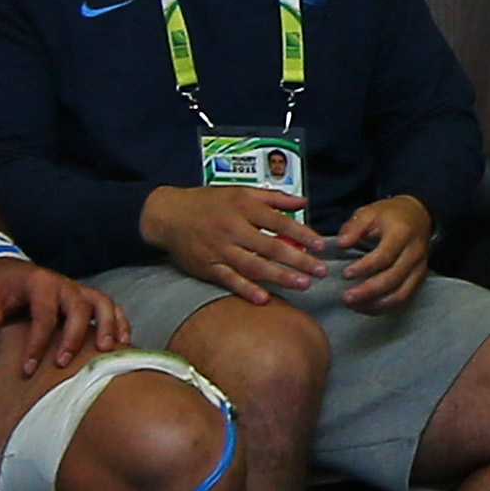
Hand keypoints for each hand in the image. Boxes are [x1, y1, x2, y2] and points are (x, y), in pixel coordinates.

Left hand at [0, 257, 128, 378]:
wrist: (8, 270)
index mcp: (39, 282)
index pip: (44, 315)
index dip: (37, 343)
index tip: (28, 368)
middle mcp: (63, 284)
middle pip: (78, 308)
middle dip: (73, 337)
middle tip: (63, 363)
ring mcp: (78, 290)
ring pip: (102, 303)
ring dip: (107, 327)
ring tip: (106, 352)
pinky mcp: (86, 298)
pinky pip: (111, 307)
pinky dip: (120, 322)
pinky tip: (123, 344)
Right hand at [141, 180, 323, 303]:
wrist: (168, 214)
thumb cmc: (208, 202)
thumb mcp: (240, 191)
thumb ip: (273, 198)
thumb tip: (304, 200)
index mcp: (243, 207)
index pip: (279, 222)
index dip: (302, 234)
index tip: (321, 246)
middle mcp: (233, 228)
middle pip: (270, 247)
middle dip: (298, 260)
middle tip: (321, 271)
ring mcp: (220, 249)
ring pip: (253, 266)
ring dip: (280, 277)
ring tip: (303, 284)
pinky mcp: (208, 266)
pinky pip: (229, 280)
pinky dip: (246, 289)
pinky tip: (265, 299)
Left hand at [327, 194, 434, 314]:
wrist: (418, 216)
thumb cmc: (390, 216)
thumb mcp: (370, 212)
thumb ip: (354, 226)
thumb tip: (341, 243)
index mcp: (402, 233)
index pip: (385, 255)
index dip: (365, 267)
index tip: (345, 274)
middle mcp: (415, 252)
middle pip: (393, 278)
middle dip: (368, 291)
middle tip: (346, 297)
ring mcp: (420, 268)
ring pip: (401, 294)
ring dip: (376, 304)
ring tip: (353, 305)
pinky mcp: (419, 279)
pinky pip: (403, 299)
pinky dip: (384, 307)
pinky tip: (365, 307)